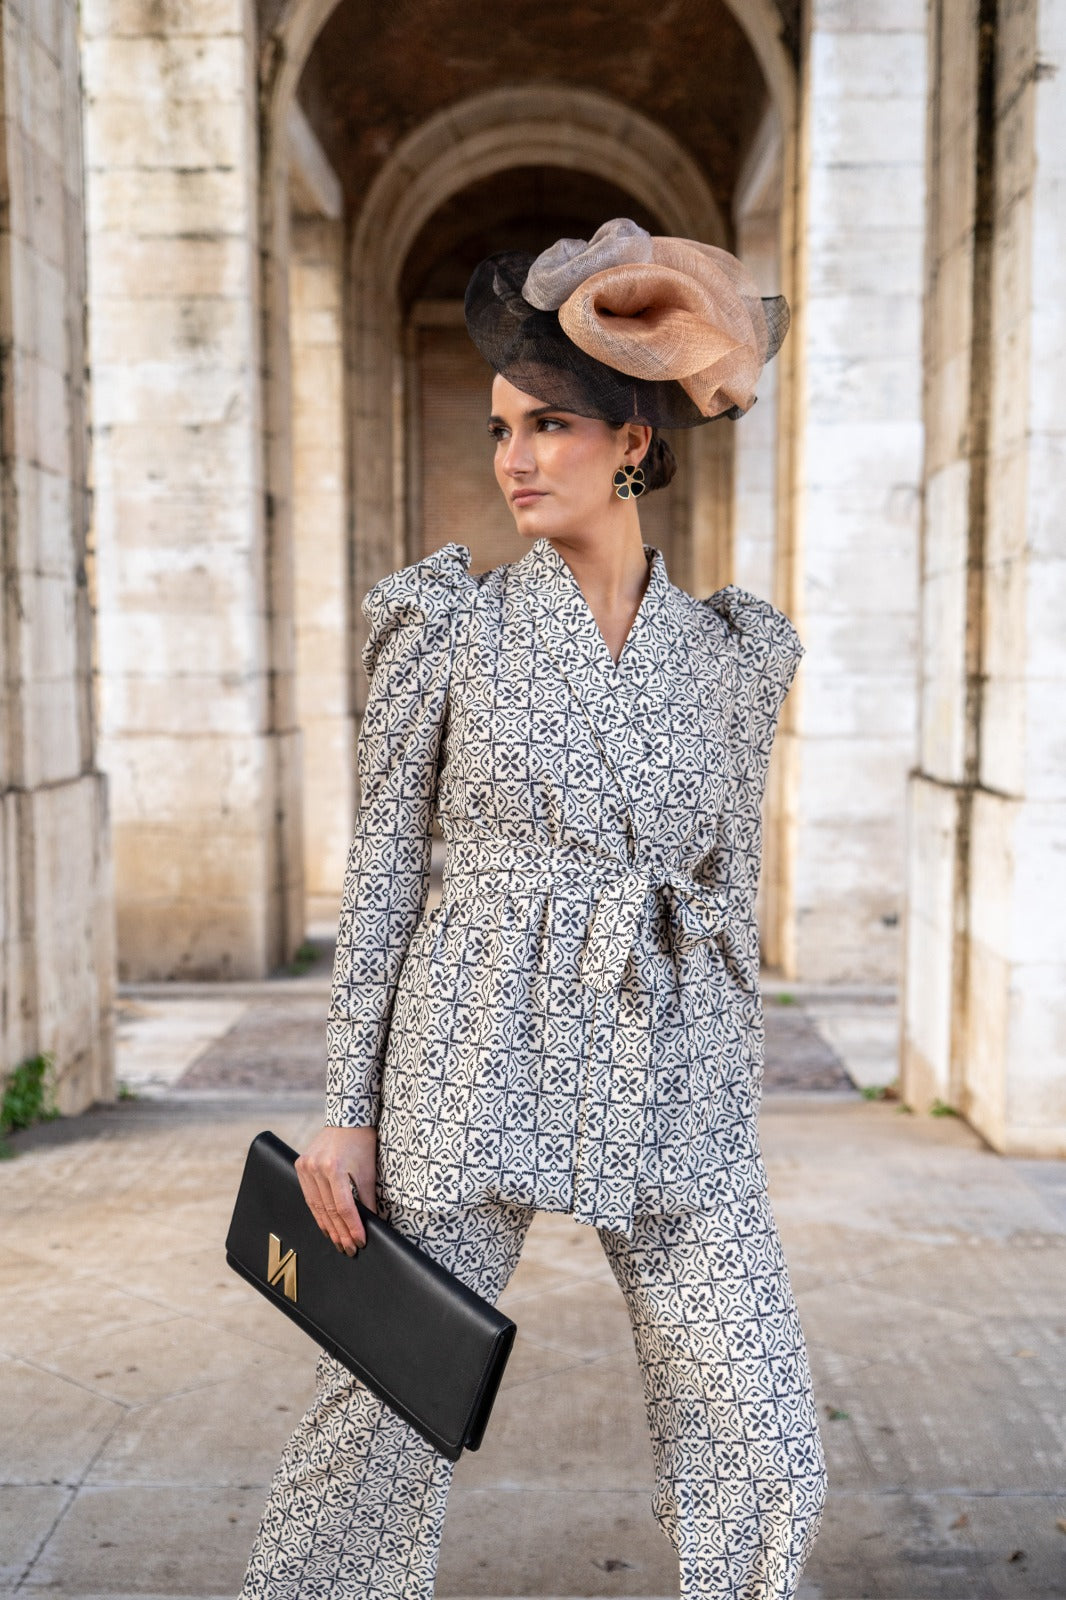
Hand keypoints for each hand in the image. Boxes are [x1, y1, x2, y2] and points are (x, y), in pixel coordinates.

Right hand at [295, 1125, 377, 1254]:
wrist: (347, 1117)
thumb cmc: (362, 1142)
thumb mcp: (368, 1170)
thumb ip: (367, 1198)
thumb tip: (372, 1223)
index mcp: (334, 1168)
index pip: (344, 1207)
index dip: (352, 1227)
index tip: (359, 1242)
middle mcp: (316, 1167)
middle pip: (329, 1209)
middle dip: (340, 1232)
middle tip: (349, 1249)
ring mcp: (305, 1166)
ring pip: (316, 1206)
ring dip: (328, 1226)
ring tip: (338, 1242)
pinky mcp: (300, 1165)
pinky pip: (309, 1196)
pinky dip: (318, 1212)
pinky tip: (326, 1225)